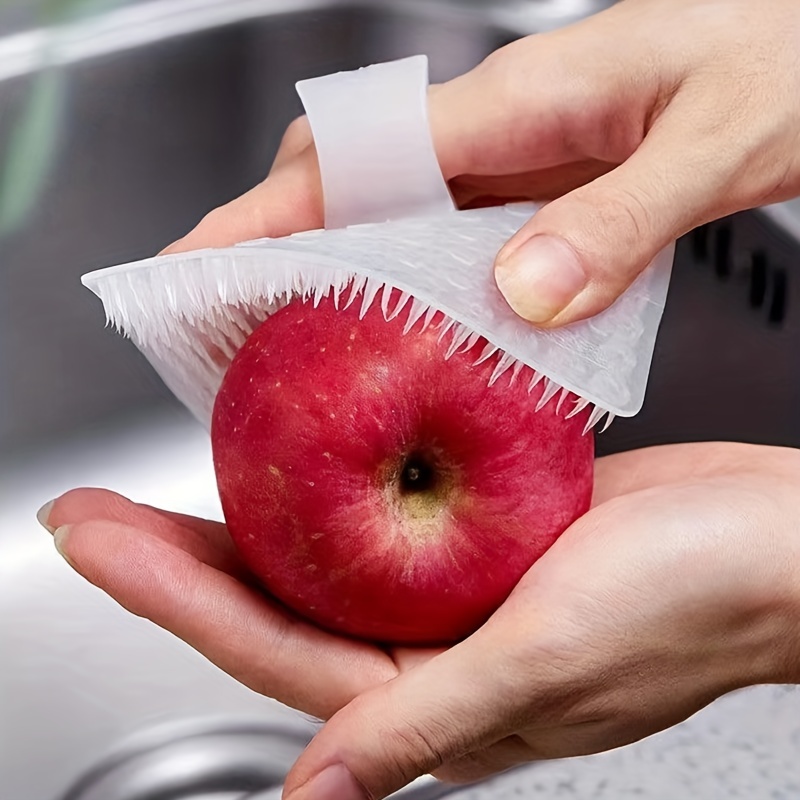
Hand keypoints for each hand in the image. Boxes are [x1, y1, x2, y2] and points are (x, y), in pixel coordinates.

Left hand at [39, 442, 799, 796]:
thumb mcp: (554, 658)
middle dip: (173, 558)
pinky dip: (333, 482)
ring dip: (244, 517)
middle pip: (272, 600)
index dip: (165, 594)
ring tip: (165, 482)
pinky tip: (302, 452)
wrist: (774, 539)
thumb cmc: (697, 596)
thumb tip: (311, 792)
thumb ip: (427, 724)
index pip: (263, 643)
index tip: (90, 538)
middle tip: (91, 510)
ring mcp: (456, 589)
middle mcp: (430, 648)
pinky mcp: (485, 536)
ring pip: (321, 554)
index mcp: (431, 696)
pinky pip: (383, 510)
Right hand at [164, 0, 799, 327]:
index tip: (196, 257)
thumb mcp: (719, 142)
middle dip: (278, 238)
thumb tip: (520, 294)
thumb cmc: (791, 58)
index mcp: (521, 100)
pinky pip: (448, 231)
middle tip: (230, 311)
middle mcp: (502, 124)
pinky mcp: (541, 184)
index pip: (358, 157)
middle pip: (350, 178)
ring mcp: (517, 156)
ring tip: (297, 330)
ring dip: (339, 265)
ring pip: (392, 209)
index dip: (266, 211)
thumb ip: (621, 221)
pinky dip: (411, 274)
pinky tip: (413, 319)